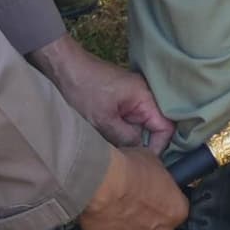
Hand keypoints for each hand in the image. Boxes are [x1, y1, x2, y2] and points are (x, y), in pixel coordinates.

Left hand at [33, 34, 172, 149]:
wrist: (63, 68)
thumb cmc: (83, 89)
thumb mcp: (103, 119)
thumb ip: (125, 138)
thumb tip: (141, 154)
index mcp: (145, 96)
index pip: (165, 127)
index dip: (158, 146)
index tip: (144, 161)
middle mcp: (144, 96)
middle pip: (154, 128)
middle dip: (144, 145)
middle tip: (131, 161)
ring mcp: (132, 99)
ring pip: (140, 128)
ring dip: (131, 140)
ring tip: (119, 153)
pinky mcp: (121, 103)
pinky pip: (129, 123)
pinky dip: (122, 133)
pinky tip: (111, 142)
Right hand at [77, 142, 190, 229]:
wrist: (102, 183)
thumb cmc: (128, 168)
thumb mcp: (152, 161)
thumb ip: (157, 177)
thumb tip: (151, 176)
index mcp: (177, 211)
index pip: (175, 209)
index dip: (161, 202)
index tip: (149, 196)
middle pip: (157, 229)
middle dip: (146, 220)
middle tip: (129, 204)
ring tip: (111, 212)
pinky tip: (100, 222)